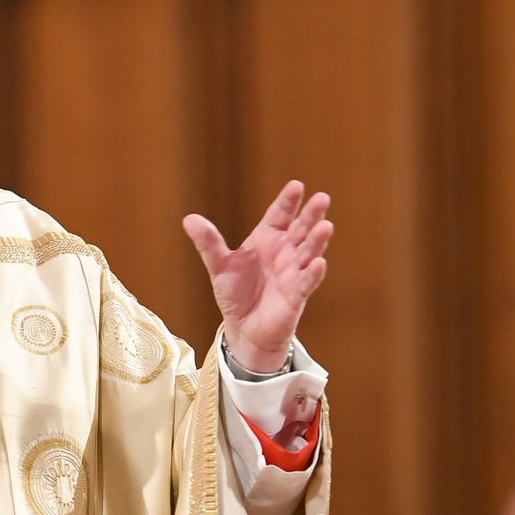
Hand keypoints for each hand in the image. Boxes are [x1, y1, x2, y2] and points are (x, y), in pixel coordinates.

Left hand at [182, 181, 331, 373]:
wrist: (243, 328)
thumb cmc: (236, 294)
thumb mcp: (219, 266)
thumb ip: (208, 243)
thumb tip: (189, 219)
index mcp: (267, 239)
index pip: (280, 215)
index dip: (288, 201)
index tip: (296, 185)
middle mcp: (285, 252)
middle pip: (301, 229)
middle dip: (311, 215)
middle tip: (322, 198)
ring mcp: (293, 273)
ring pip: (309, 252)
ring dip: (317, 240)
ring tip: (326, 226)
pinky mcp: (296, 296)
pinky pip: (306, 282)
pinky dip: (313, 273)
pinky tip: (319, 262)